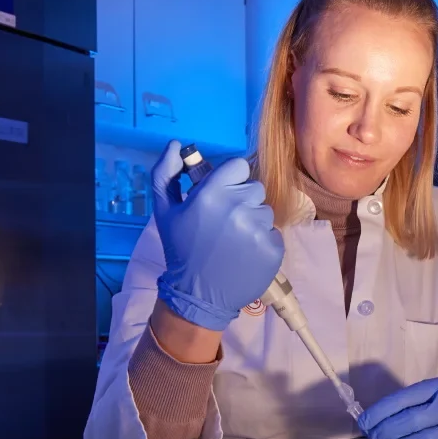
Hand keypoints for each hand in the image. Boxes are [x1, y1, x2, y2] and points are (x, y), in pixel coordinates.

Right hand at [152, 140, 283, 330]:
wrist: (197, 294)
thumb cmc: (180, 249)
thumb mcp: (164, 210)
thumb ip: (166, 172)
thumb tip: (177, 144)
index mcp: (212, 193)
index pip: (239, 166)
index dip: (230, 179)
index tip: (221, 194)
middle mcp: (238, 206)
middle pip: (254, 187)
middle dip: (241, 199)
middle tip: (224, 222)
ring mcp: (258, 228)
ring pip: (265, 210)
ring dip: (252, 221)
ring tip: (233, 240)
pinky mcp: (273, 247)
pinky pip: (273, 232)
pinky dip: (262, 241)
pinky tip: (244, 253)